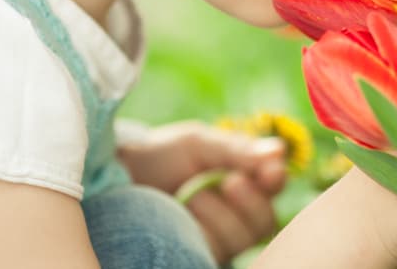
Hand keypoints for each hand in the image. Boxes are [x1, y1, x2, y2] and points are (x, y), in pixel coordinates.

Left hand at [116, 120, 286, 263]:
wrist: (116, 176)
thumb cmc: (160, 154)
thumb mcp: (198, 143)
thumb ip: (237, 150)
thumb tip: (280, 151)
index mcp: (243, 177)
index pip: (274, 184)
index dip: (276, 179)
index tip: (271, 171)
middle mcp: (234, 211)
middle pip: (266, 219)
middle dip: (253, 202)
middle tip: (230, 182)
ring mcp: (216, 236)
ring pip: (245, 238)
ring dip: (224, 216)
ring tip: (194, 195)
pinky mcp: (197, 252)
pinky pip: (219, 251)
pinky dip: (208, 231)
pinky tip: (186, 213)